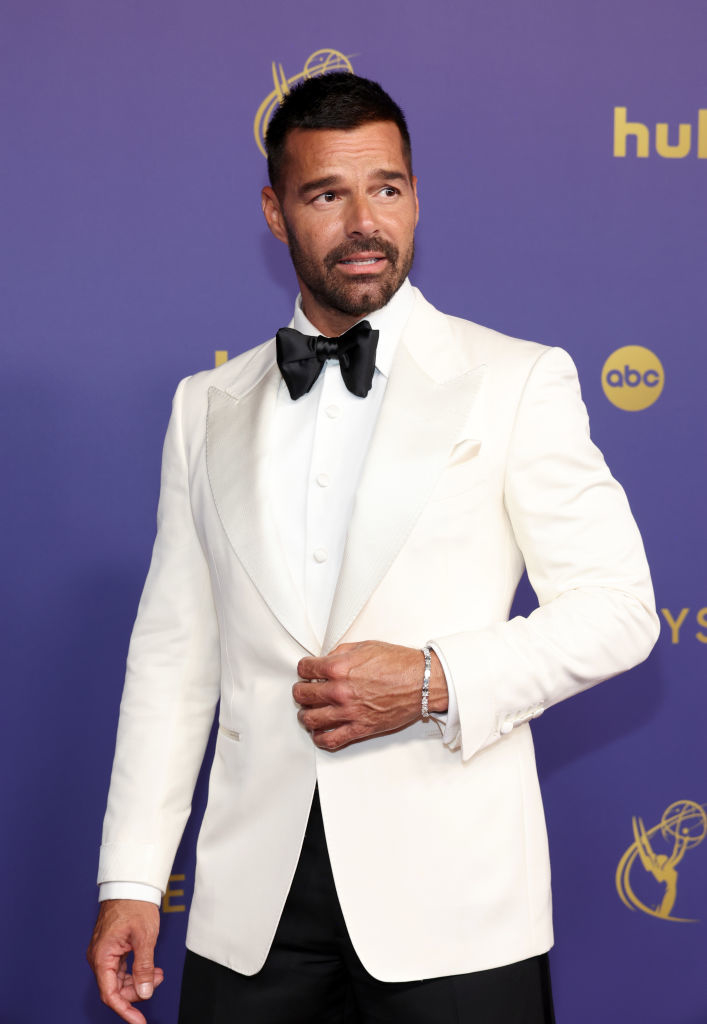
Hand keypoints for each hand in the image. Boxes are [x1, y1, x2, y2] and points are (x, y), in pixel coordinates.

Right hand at [87, 899, 162, 1023]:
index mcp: (102, 956)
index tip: (138, 1021)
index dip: (125, 1010)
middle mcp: (99, 957)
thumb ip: (144, 967)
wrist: (131, 885)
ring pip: (119, 979)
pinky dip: (136, 971)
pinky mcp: (111, 948)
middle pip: (115, 988)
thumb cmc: (135, 905)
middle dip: (136, 991)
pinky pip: (121, 968)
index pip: (110, 994)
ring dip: (138, 981)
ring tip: (158, 973)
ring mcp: (104, 953)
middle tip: (157, 981)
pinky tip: (151, 969)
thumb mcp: (145, 937)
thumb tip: (145, 992)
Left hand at [294, 641, 446, 750]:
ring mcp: (349, 712)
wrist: (421, 682)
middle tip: (304, 690)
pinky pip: (330, 739)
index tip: (306, 671)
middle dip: (301, 691)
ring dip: (305, 714)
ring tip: (308, 711)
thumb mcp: (365, 646)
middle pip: (303, 695)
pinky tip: (319, 732)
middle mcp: (340, 691)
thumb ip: (341, 652)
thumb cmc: (399, 664)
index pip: (305, 669)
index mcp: (339, 667)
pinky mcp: (360, 728)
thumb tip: (326, 659)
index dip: (304, 669)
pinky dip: (319, 738)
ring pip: (310, 719)